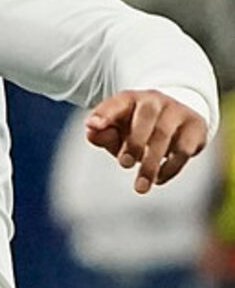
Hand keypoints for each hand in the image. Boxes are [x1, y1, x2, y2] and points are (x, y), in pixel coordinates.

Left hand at [85, 90, 208, 193]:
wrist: (175, 120)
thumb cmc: (136, 129)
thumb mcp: (117, 131)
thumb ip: (102, 134)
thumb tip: (92, 132)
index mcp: (129, 100)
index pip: (115, 103)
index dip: (103, 114)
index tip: (92, 126)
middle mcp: (154, 100)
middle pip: (146, 117)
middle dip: (134, 142)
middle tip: (125, 165)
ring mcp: (177, 111)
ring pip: (164, 135)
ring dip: (151, 164)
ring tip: (141, 188)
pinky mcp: (195, 126)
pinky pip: (183, 149)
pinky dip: (170, 168)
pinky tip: (159, 179)